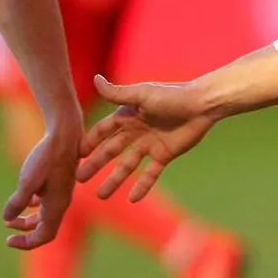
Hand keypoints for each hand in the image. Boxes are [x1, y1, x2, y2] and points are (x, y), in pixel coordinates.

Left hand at [2, 116, 79, 249]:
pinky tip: (24, 199)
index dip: (26, 243)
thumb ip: (17, 203)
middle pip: (45, 228)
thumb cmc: (46, 158)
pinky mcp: (59, 182)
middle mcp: (61, 203)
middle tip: (7, 231)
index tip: (7, 240)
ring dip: (28, 220)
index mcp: (56, 207)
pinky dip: (33, 207)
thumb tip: (6, 218)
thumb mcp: (27, 182)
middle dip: (25, 232)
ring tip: (10, 218)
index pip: (44, 236)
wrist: (64, 134)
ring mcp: (61, 192)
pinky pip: (46, 202)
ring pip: (45, 215)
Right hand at [78, 75, 214, 201]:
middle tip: (79, 179)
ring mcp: (149, 144)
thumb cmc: (172, 95)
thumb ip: (118, 94)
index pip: (103, 131)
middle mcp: (136, 131)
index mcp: (128, 115)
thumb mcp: (142, 95)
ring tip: (101, 195)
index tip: (74, 155)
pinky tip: (132, 199)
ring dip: (115, 180)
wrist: (203, 105)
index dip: (89, 142)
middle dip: (95, 165)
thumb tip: (95, 79)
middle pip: (111, 151)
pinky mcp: (164, 155)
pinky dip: (142, 186)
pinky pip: (151, 173)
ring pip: (127, 166)